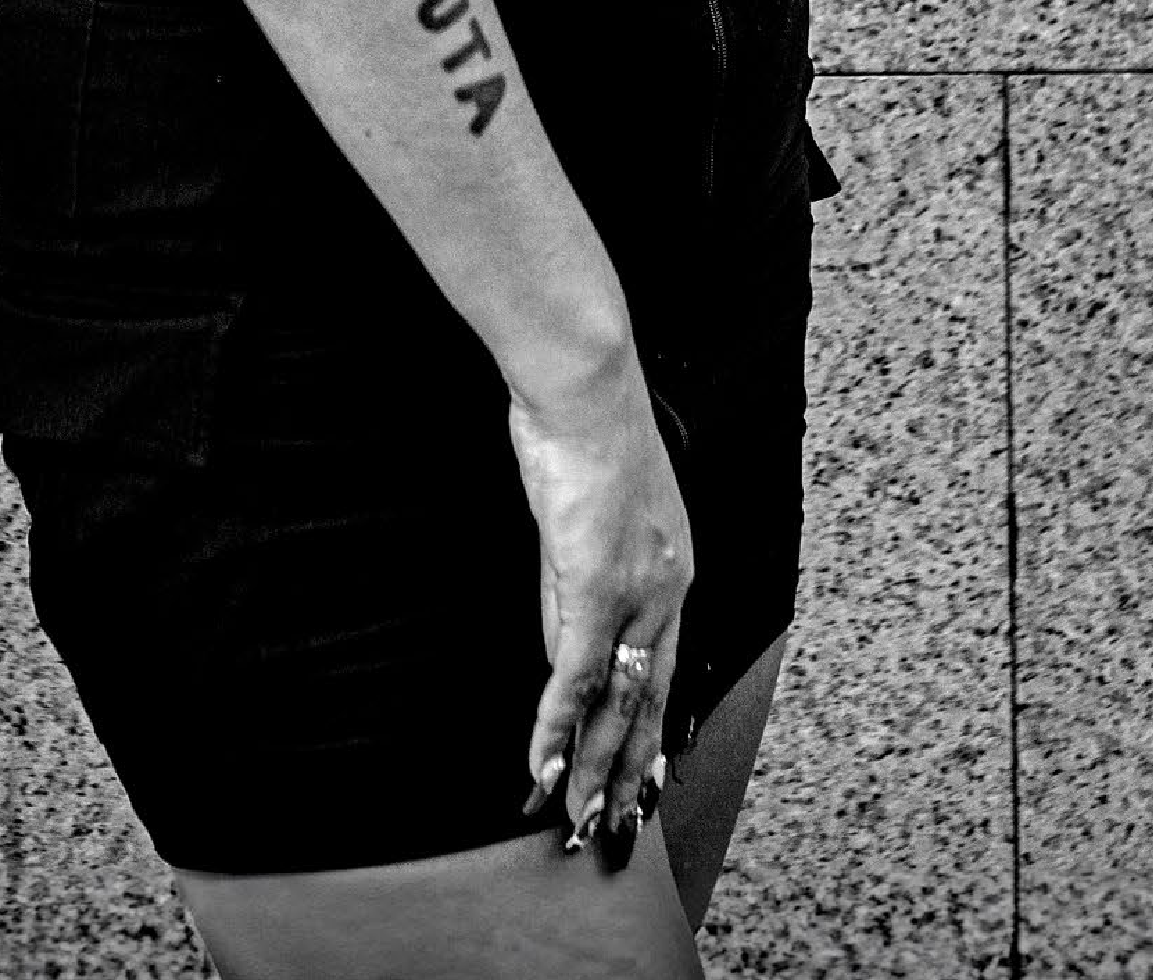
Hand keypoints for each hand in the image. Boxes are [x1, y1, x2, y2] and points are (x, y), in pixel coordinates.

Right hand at [507, 353, 691, 857]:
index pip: (661, 675)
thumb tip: (564, 643)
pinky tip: (540, 767)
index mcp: (673, 571)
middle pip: (647, 707)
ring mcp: (635, 594)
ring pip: (615, 706)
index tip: (637, 780)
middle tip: (606, 828)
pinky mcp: (596, 587)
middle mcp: (667, 593)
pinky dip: (555, 729)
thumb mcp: (585, 512)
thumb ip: (576, 581)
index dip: (647, 735)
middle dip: (624, 774)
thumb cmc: (581, 424)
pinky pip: (577, 677)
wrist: (583, 385)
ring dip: (589, 769)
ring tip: (573, 820)